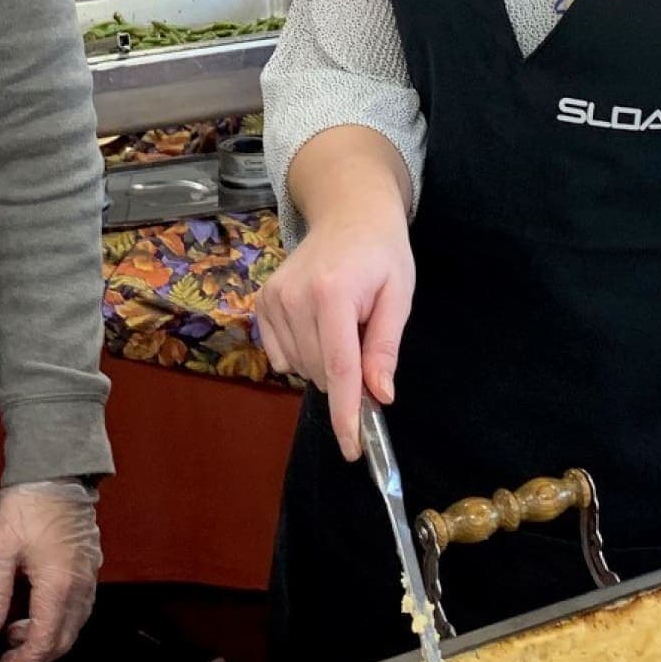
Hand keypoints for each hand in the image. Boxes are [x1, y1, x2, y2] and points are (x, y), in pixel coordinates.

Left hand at [0, 479, 99, 661]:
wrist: (57, 470)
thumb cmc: (29, 503)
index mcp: (57, 586)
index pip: (42, 643)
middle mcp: (79, 587)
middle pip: (62, 641)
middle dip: (34, 661)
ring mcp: (88, 577)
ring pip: (72, 626)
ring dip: (46, 641)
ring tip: (14, 638)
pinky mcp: (89, 566)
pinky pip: (78, 608)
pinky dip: (58, 622)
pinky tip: (35, 615)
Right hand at [254, 199, 414, 460]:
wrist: (347, 213)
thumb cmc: (381, 253)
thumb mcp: (399, 295)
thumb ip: (385, 346)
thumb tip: (378, 395)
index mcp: (332, 293)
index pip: (339, 367)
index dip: (346, 413)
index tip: (352, 448)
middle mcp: (295, 298)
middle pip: (321, 373)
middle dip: (347, 377)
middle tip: (366, 342)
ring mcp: (272, 300)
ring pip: (301, 369)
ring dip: (326, 365)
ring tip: (343, 324)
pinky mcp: (261, 303)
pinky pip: (281, 358)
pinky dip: (303, 355)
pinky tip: (319, 327)